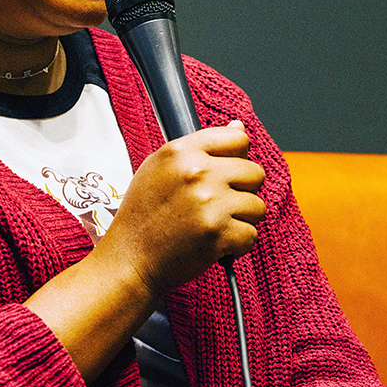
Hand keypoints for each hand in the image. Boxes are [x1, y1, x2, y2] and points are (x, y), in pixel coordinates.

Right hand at [98, 121, 266, 297]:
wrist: (130, 259)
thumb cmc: (143, 215)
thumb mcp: (159, 168)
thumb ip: (201, 148)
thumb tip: (239, 127)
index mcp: (180, 151)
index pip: (237, 138)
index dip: (236, 157)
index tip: (224, 174)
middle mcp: (196, 172)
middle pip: (254, 172)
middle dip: (242, 191)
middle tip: (216, 205)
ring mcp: (208, 203)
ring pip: (257, 205)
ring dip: (241, 219)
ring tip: (212, 225)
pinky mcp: (218, 233)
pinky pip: (251, 234)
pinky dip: (237, 244)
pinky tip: (213, 243)